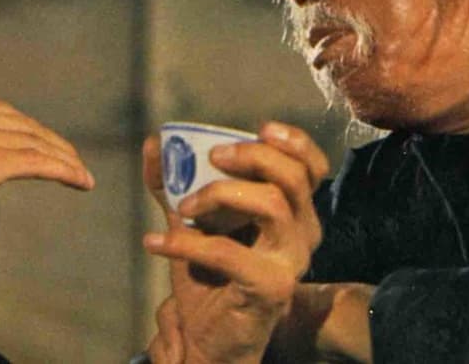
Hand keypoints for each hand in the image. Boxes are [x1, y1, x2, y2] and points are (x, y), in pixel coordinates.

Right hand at [0, 97, 95, 209]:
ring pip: (37, 144)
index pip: (5, 116)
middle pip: (25, 128)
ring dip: (64, 158)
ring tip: (81, 175)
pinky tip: (82, 181)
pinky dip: (65, 170)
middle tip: (74, 163)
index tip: (48, 145)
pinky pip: (38, 163)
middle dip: (53, 144)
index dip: (30, 130)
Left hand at [142, 121, 331, 362]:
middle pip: (294, 179)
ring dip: (221, 194)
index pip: (313, 168)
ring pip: (273, 206)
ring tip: (181, 209)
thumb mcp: (191, 224)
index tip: (259, 127)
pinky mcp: (271, 288)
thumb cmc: (208, 280)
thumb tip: (154, 143)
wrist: (205, 341)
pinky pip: (229, 252)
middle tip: (212, 157)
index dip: (294, 142)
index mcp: (293, 215)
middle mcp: (302, 236)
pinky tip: (155, 243)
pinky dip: (186, 243)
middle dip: (253, 157)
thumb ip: (174, 185)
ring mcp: (290, 263)